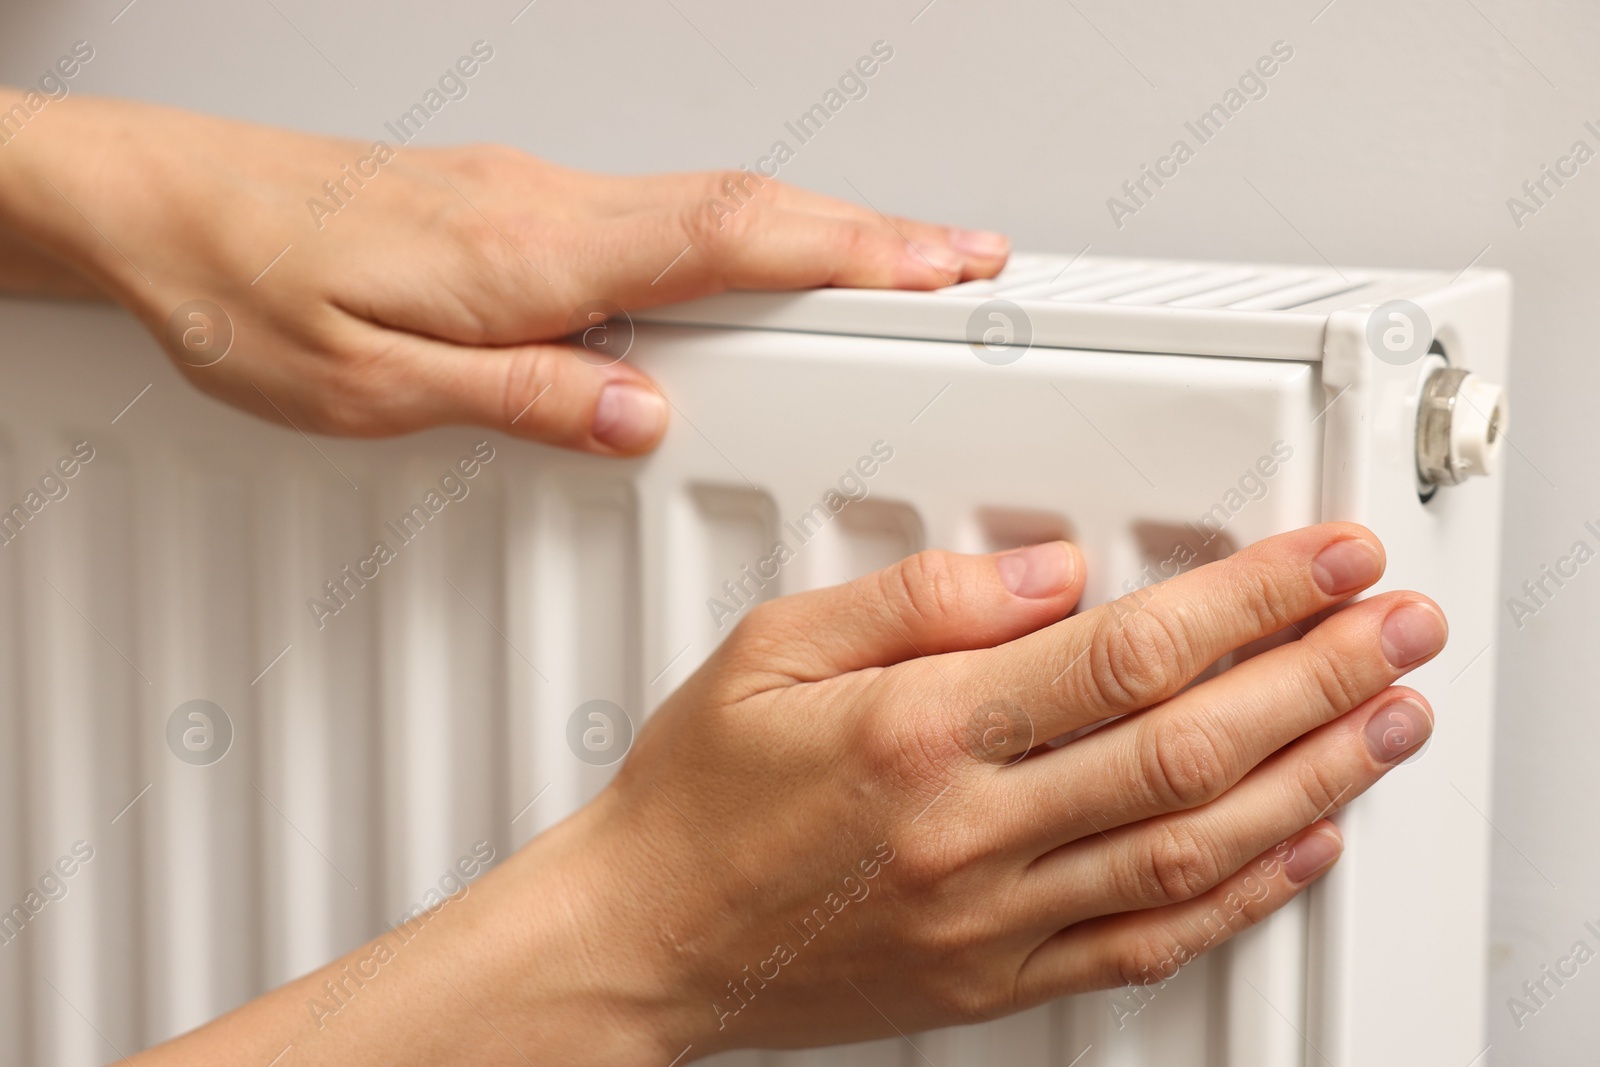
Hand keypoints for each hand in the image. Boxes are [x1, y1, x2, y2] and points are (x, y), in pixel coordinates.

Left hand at [0, 92, 1008, 452]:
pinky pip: (654, 215)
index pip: (730, 241)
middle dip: (870, 234)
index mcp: (535, 255)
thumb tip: (642, 419)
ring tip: (885, 269)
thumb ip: (525, 399)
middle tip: (959, 261)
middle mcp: (551, 209)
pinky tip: (747, 271)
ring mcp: (537, 197)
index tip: (941, 263)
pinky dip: (734, 237)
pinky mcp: (513, 206)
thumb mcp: (375, 388)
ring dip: (810, 232)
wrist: (167, 210)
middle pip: (747, 209)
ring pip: (707, 206)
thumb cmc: (250, 292)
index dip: (851, 250)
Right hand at [564, 522, 1443, 1054]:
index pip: (1125, 653)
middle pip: (1188, 746)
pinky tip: (1299, 844)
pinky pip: (1145, 941)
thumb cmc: (698, 796)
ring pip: (1192, 846)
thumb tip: (1046, 575)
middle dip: (1317, 677)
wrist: (647, 936)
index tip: (1323, 562)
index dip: (1248, 600)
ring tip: (1386, 720)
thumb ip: (918, 600)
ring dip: (1311, 777)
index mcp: (918, 731)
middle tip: (1395, 628)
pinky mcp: (996, 977)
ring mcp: (992, 915)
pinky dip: (1242, 895)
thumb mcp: (774, 650)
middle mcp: (969, 829)